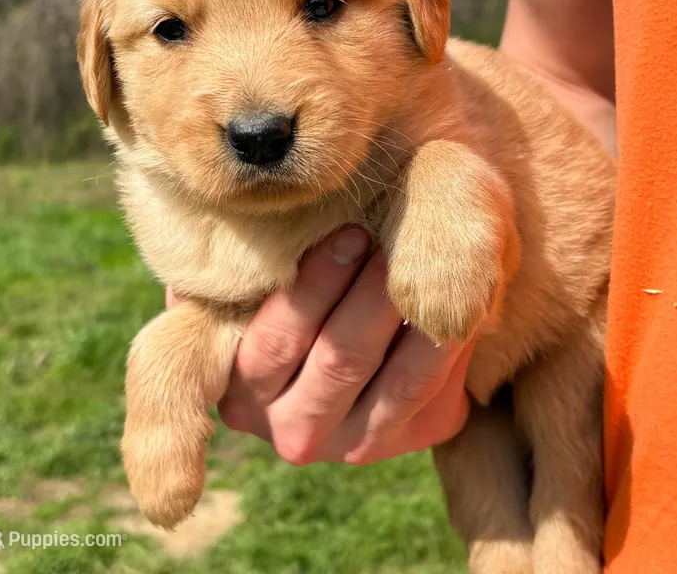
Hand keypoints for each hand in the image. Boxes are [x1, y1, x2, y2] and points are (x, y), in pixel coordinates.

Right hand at [166, 227, 473, 464]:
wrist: (354, 318)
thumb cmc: (291, 282)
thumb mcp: (248, 285)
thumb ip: (229, 279)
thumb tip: (220, 255)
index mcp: (242, 391)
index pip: (275, 344)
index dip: (315, 288)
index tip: (349, 233)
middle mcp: (292, 429)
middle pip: (341, 359)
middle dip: (373, 292)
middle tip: (398, 235)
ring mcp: (355, 442)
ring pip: (397, 380)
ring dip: (417, 314)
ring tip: (428, 259)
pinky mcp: (412, 438)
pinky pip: (436, 387)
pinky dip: (448, 339)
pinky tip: (456, 294)